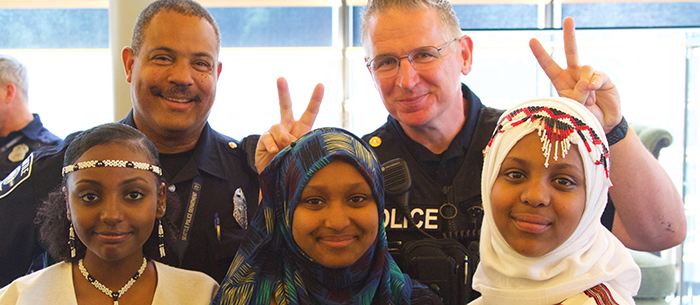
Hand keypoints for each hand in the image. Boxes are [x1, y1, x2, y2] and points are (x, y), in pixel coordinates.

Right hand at [255, 77, 323, 172]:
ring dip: (282, 137)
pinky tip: (275, 151)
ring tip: (285, 148)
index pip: (310, 112)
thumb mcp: (301, 155)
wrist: (276, 175)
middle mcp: (288, 126)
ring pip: (277, 127)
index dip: (315, 99)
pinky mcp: (264, 139)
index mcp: (302, 128)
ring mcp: (274, 132)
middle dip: (282, 92)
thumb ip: (297, 146)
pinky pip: (267, 137)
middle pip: (285, 106)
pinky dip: (272, 144)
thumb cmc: (293, 164)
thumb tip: (285, 140)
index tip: (321, 85)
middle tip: (280, 79)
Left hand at [529, 17, 621, 131]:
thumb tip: (586, 81)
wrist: (602, 124)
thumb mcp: (572, 109)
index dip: (541, 53)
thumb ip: (576, 96)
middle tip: (568, 19)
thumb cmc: (580, 117)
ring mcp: (589, 75)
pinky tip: (594, 89)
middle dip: (570, 35)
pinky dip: (595, 82)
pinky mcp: (603, 78)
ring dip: (584, 87)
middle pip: (572, 51)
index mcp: (560, 81)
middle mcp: (574, 74)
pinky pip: (596, 75)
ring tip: (587, 101)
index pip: (549, 65)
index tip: (532, 39)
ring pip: (585, 69)